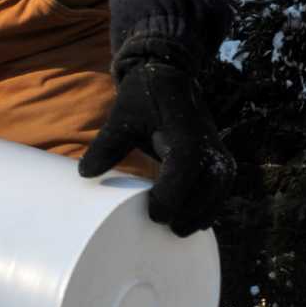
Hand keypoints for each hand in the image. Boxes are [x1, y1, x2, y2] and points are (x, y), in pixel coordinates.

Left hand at [78, 59, 233, 234]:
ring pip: (218, 191)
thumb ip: (107, 145)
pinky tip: (191, 219)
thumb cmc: (144, 97)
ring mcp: (217, 151)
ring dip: (202, 213)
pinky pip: (220, 188)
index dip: (171, 197)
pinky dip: (209, 205)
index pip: (183, 171)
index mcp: (185, 134)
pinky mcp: (219, 158)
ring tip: (179, 230)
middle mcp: (207, 144)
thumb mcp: (122, 116)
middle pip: (208, 187)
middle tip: (168, 229)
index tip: (155, 215)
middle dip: (190, 213)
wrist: (170, 76)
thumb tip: (85, 173)